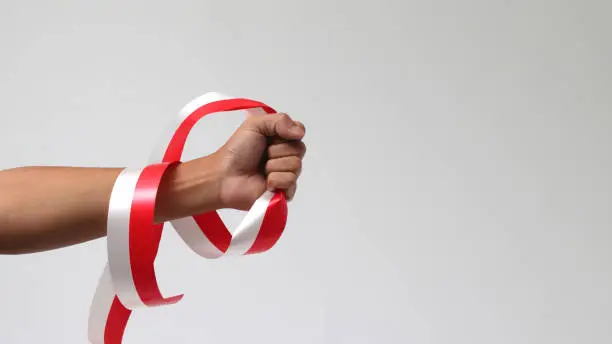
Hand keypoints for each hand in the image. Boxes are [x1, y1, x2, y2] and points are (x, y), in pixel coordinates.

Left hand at [159, 112, 305, 218]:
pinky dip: (277, 181)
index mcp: (281, 139)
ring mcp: (286, 174)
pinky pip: (292, 183)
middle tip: (262, 155)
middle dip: (277, 151)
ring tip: (261, 170)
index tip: (271, 137)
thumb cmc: (238, 150)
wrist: (225, 176)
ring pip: (296, 166)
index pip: (300, 132)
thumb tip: (300, 132)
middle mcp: (286, 156)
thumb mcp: (255, 125)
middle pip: (299, 149)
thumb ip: (280, 120)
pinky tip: (266, 183)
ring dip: (274, 166)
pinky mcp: (284, 192)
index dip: (288, 134)